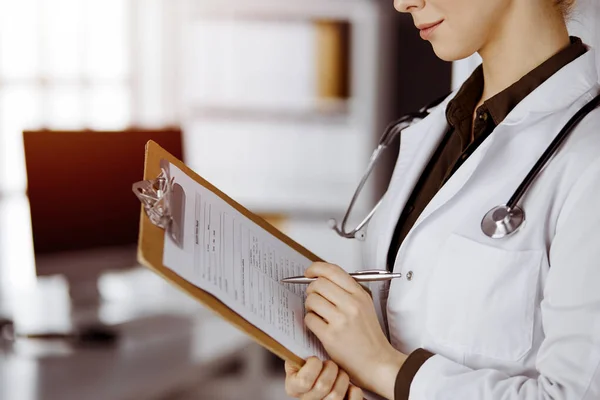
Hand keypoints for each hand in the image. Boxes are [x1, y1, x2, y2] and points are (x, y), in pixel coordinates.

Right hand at [284, 357, 363, 399]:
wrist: (346, 383)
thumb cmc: (318, 367)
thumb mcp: (305, 359)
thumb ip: (301, 352)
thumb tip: (306, 324)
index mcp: (295, 386)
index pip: (302, 381)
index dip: (312, 367)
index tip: (316, 358)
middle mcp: (308, 399)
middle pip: (322, 386)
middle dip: (330, 369)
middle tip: (331, 362)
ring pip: (335, 395)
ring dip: (342, 378)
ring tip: (342, 372)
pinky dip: (354, 391)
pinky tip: (352, 385)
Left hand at [303, 262, 406, 398]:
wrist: (377, 361)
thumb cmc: (368, 335)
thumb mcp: (364, 305)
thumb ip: (346, 290)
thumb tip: (321, 278)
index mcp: (359, 294)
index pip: (332, 271)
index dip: (316, 268)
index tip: (309, 272)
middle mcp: (351, 304)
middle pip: (318, 284)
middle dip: (311, 290)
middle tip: (314, 297)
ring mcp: (340, 320)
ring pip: (311, 300)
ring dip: (310, 306)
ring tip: (318, 313)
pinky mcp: (330, 336)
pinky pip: (309, 319)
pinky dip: (310, 321)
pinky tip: (319, 326)